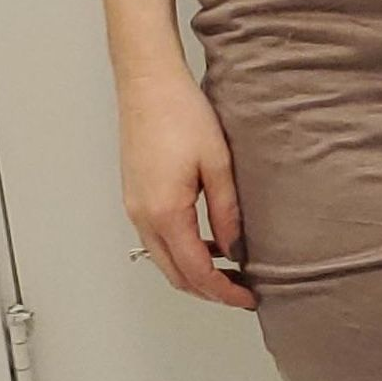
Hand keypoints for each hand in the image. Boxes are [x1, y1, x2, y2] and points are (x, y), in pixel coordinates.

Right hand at [118, 63, 256, 309]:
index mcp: (166, 213)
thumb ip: (227, 213)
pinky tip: (205, 242)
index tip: (247, 298)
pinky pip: (156, 239)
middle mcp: (143, 216)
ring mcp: (134, 207)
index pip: (197, 272)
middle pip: (176, 275)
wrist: (148, 83)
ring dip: (194, 272)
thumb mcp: (218, 165)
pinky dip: (180, 252)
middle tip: (241, 291)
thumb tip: (235, 249)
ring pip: (163, 260)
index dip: (224, 292)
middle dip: (209, 291)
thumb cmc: (180, 113)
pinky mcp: (134, 196)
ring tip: (228, 271)